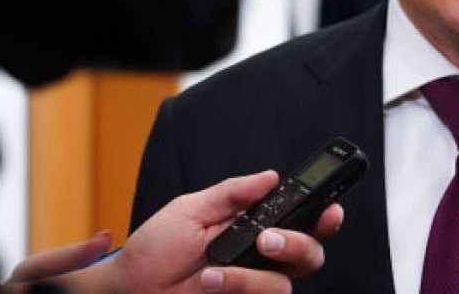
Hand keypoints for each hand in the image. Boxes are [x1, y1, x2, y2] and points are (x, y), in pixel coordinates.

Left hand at [5, 171, 342, 293]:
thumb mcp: (190, 209)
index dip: (324, 216)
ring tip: (211, 272)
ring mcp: (253, 286)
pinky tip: (208, 284)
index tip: (330, 209)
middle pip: (310, 254)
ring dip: (247, 277)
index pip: (301, 220)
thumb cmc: (155, 249)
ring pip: (282, 284)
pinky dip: (235, 289)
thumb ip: (232, 192)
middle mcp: (262, 258)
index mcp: (255, 227)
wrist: (128, 288)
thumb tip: (270, 176)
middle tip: (268, 240)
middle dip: (297, 244)